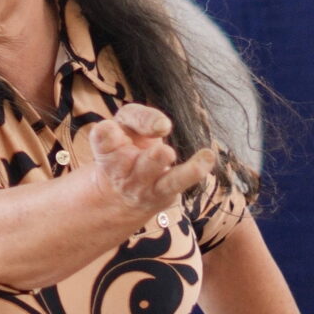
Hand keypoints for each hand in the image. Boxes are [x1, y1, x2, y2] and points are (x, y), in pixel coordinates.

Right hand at [85, 104, 214, 224]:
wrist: (120, 195)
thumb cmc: (126, 148)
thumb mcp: (126, 127)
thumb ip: (140, 117)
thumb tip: (162, 127)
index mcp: (106, 145)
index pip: (105, 133)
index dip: (115, 132)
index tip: (147, 126)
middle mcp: (118, 166)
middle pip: (123, 158)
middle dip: (141, 156)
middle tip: (162, 151)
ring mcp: (139, 182)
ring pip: (149, 171)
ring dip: (158, 162)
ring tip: (169, 154)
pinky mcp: (160, 191)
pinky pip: (175, 181)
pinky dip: (193, 170)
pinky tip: (208, 156)